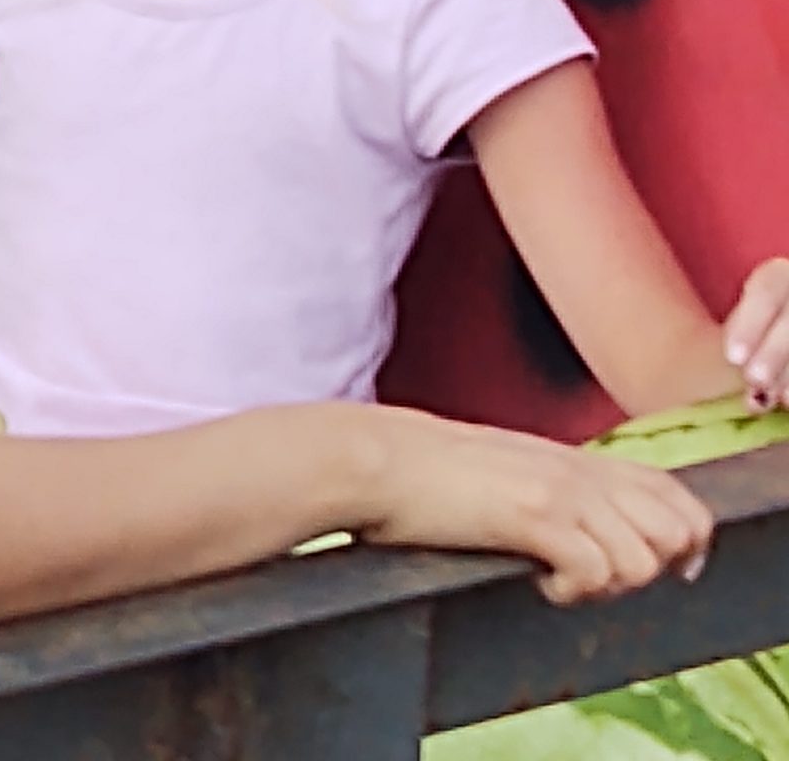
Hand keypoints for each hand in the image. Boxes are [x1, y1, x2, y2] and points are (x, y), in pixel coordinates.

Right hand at [354, 406, 712, 605]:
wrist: (371, 459)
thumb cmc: (417, 470)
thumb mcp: (500, 465)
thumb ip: (546, 483)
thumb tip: (570, 524)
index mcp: (573, 459)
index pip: (674, 494)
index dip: (682, 540)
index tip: (649, 570)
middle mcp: (577, 471)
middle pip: (680, 528)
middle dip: (655, 568)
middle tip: (600, 578)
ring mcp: (558, 492)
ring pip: (646, 557)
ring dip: (614, 585)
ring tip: (565, 582)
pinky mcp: (532, 517)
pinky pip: (596, 571)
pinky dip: (575, 592)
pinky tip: (538, 583)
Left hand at [724, 256, 788, 409]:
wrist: (779, 324)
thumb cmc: (760, 330)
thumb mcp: (748, 321)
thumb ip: (741, 332)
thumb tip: (734, 363)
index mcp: (779, 274)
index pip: (768, 287)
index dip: (750, 323)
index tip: (731, 357)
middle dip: (776, 350)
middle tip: (755, 380)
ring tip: (779, 398)